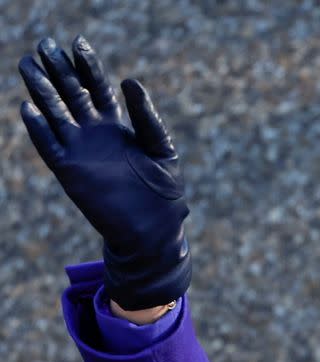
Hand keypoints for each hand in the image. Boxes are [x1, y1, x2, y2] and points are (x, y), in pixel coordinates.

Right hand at [18, 35, 190, 310]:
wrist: (154, 232)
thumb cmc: (164, 194)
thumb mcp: (161, 149)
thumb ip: (147, 117)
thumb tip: (130, 80)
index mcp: (119, 128)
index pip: (99, 89)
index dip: (88, 66)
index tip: (77, 42)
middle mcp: (96, 136)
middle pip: (72, 95)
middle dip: (59, 69)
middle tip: (44, 44)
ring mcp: (81, 152)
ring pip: (56, 114)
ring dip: (42, 91)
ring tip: (28, 65)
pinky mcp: (70, 172)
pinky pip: (49, 146)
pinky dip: (39, 128)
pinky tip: (28, 108)